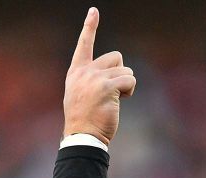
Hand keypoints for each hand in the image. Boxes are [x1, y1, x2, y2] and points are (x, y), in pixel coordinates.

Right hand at [63, 7, 134, 144]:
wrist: (82, 137)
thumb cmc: (84, 120)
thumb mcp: (80, 94)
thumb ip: (91, 79)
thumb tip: (116, 74)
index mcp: (76, 72)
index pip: (84, 45)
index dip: (90, 27)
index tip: (94, 11)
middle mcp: (84, 72)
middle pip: (116, 57)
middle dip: (121, 73)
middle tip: (112, 92)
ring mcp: (94, 78)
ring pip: (126, 70)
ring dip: (126, 85)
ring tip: (113, 100)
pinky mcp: (107, 86)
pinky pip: (130, 80)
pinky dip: (130, 90)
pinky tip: (120, 102)